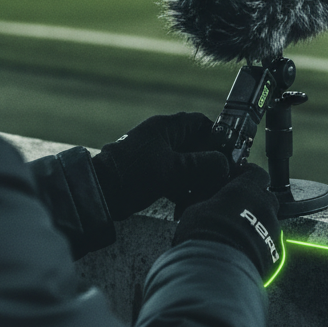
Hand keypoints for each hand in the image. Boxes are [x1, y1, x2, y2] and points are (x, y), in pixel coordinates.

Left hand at [91, 112, 229, 220]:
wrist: (99, 192)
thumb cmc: (134, 175)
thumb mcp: (174, 170)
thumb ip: (203, 165)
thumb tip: (225, 163)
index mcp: (167, 128)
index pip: (201, 123)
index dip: (216, 137)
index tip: (227, 154)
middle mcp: (161, 137)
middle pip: (195, 146)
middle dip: (207, 164)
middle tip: (218, 179)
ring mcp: (154, 155)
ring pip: (184, 164)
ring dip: (195, 179)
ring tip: (202, 195)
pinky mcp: (148, 173)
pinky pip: (172, 177)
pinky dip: (180, 188)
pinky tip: (184, 203)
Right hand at [172, 163, 281, 280]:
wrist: (218, 268)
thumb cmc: (205, 234)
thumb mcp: (195, 210)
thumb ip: (208, 203)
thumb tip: (205, 206)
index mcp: (246, 189)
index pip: (256, 173)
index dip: (248, 176)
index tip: (238, 179)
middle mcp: (264, 206)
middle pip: (266, 197)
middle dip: (254, 202)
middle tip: (237, 209)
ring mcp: (273, 229)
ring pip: (268, 221)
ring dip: (256, 225)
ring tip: (238, 235)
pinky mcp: (275, 252)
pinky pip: (269, 243)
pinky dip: (259, 245)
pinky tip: (243, 251)